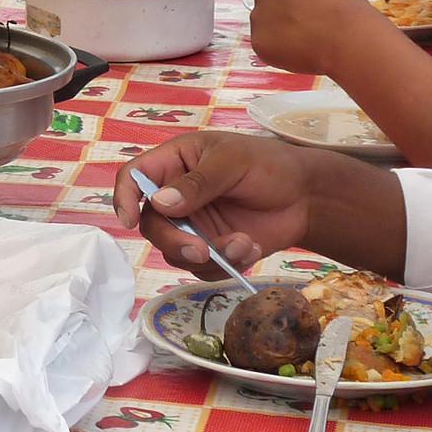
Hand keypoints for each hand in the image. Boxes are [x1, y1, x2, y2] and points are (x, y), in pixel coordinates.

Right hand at [114, 132, 313, 278]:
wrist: (307, 197)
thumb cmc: (269, 165)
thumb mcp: (232, 162)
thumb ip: (197, 183)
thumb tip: (159, 203)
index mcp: (174, 163)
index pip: (134, 178)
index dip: (124, 198)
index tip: (130, 220)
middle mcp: (176, 196)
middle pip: (152, 225)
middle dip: (174, 241)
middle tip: (200, 250)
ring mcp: (194, 225)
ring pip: (175, 252)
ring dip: (208, 257)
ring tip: (244, 245)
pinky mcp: (212, 250)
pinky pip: (202, 268)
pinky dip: (226, 265)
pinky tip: (251, 250)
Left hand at [249, 0, 378, 75]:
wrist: (347, 38)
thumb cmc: (345, 11)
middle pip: (264, 0)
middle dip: (278, 11)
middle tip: (299, 22)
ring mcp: (258, 17)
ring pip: (263, 24)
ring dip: (277, 31)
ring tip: (305, 38)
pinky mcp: (259, 42)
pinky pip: (265, 46)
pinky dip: (278, 50)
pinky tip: (300, 50)